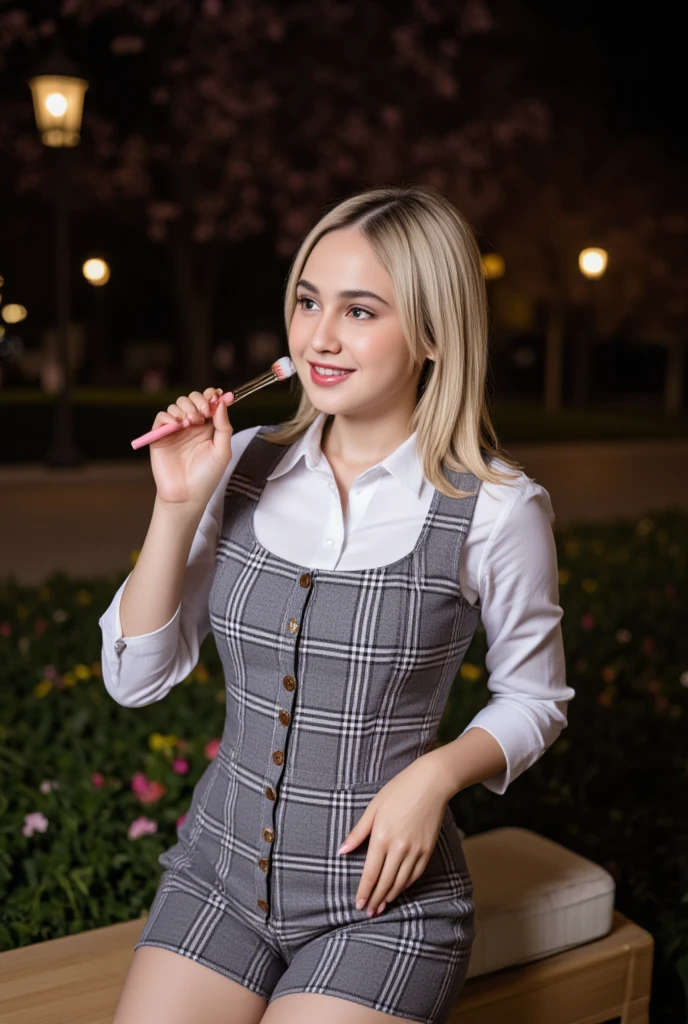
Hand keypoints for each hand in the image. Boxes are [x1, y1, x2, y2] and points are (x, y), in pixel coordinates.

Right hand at [150, 387, 233, 508]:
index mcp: (208, 427)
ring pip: (176, 405)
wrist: (187, 495)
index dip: (211, 395)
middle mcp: (191, 425)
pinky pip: (161, 417)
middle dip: (198, 400)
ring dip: (185, 408)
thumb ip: (223, 427)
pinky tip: (177, 426)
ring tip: (190, 423)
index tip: (217, 395)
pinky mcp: (160, 436)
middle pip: (191, 398)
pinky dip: (168, 417)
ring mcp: (175, 430)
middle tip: (203, 413)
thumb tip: (222, 403)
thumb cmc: (207, 476)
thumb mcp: (222, 451)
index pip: (208, 402)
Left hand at [337, 755, 449, 917]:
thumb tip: (341, 851)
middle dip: (376, 899)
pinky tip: (398, 890)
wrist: (431, 783)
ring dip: (390, 896)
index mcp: (382, 837)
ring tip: (381, 906)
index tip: (359, 904)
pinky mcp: (427, 850)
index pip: (370, 873)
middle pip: (385, 882)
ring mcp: (415, 850)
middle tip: (368, 912)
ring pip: (401, 882)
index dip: (365, 891)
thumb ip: (358, 832)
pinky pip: (415, 874)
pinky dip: (405, 885)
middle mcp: (399, 847)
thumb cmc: (398, 791)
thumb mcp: (373, 808)